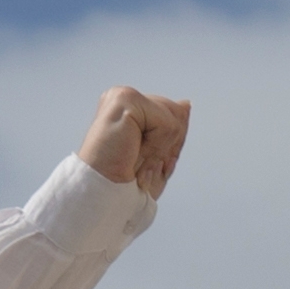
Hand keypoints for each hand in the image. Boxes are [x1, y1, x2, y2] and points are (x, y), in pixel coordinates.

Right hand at [79, 83, 192, 198]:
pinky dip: (156, 147)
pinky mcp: (125, 100)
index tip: (144, 162)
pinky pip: (167, 124)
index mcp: (129, 108)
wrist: (103, 192)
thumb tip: (186, 104)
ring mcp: (122, 96)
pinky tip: (133, 152)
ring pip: (174, 120)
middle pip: (177, 114)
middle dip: (166, 146)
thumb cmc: (125, 181)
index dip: (169, 145)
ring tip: (133, 158)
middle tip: (137, 161)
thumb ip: (171, 128)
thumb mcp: (157, 154)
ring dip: (159, 149)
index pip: (173, 116)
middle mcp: (123, 97)